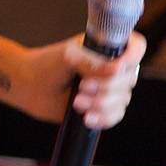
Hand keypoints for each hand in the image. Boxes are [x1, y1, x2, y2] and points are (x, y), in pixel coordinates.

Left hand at [16, 32, 146, 128]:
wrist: (29, 87)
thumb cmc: (47, 65)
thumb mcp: (69, 56)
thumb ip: (92, 62)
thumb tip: (116, 69)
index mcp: (108, 47)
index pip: (136, 47)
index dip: (132, 57)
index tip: (117, 67)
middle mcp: (113, 67)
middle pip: (129, 79)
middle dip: (106, 87)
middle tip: (81, 86)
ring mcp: (109, 88)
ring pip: (122, 100)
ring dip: (99, 103)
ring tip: (75, 101)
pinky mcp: (102, 108)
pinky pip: (115, 116)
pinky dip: (102, 118)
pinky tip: (85, 118)